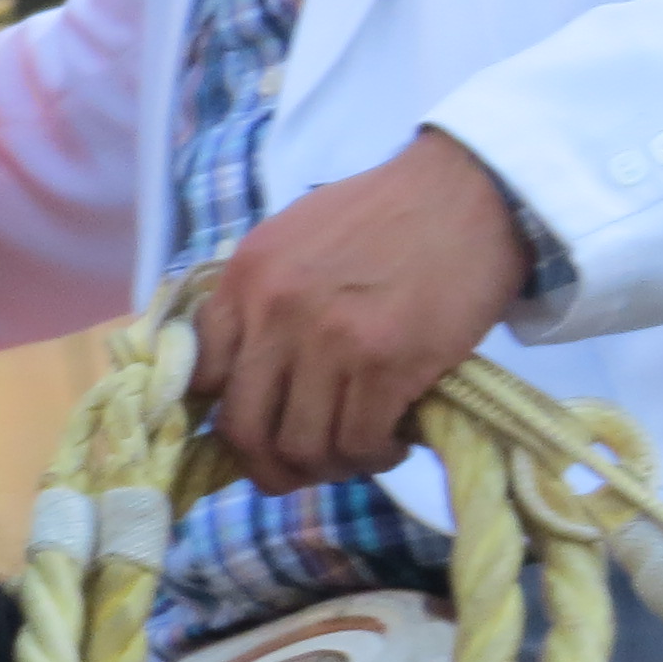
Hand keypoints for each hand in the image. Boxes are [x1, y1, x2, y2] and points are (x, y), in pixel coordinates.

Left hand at [188, 131, 531, 494]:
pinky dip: (371, 457)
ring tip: (352, 452)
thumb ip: (257, 301)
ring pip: (301, 446)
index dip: (223, 416)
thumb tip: (238, 373)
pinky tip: (388, 443)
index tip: (253, 428)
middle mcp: (274, 313)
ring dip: (326, 466)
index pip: (199, 376)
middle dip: (266, 465)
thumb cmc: (380, 216)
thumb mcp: (290, 242)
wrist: (463, 193)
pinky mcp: (387, 363)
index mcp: (243, 281)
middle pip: (243, 427)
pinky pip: (358, 441)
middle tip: (297, 468)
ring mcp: (329, 341)